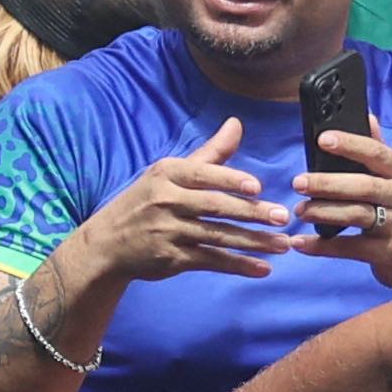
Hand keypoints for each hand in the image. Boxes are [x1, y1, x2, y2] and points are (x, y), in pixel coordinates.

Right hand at [81, 123, 284, 284]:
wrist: (108, 243)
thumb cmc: (147, 201)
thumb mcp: (170, 173)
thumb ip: (210, 153)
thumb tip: (236, 124)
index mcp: (167, 174)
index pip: (202, 175)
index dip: (230, 181)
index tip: (257, 187)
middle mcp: (166, 201)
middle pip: (215, 207)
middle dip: (251, 212)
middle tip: (283, 216)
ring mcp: (169, 231)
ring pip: (218, 236)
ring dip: (254, 242)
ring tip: (283, 243)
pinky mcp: (172, 259)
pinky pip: (212, 261)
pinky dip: (239, 266)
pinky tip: (262, 268)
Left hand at [295, 123, 391, 293]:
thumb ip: (380, 151)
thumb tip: (367, 115)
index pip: (377, 153)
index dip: (350, 145)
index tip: (322, 139)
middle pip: (363, 186)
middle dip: (328, 183)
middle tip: (298, 182)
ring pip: (357, 215)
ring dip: (323, 212)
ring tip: (299, 211)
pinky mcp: (389, 252)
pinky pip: (351, 247)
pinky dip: (323, 246)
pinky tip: (301, 243)